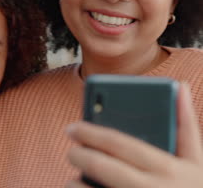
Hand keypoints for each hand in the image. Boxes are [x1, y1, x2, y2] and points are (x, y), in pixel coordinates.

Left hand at [66, 83, 202, 187]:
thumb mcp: (197, 161)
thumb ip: (186, 124)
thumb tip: (178, 84)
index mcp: (168, 168)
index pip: (119, 143)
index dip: (90, 132)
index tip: (73, 127)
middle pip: (101, 166)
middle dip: (79, 155)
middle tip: (72, 151)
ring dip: (76, 182)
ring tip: (75, 177)